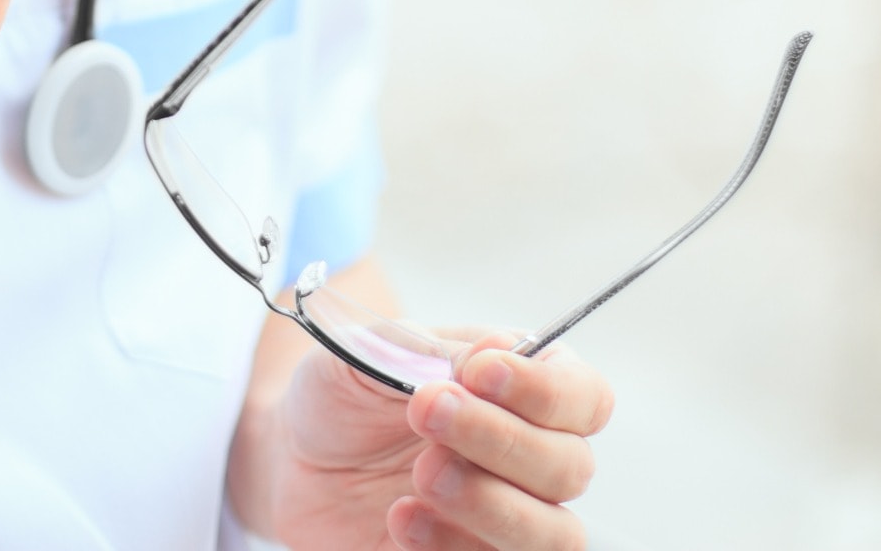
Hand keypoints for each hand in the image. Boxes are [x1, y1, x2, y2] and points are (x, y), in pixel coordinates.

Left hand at [269, 333, 610, 550]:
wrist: (296, 457)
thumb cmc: (347, 393)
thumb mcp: (374, 350)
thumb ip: (435, 350)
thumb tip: (494, 352)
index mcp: (525, 388)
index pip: (584, 397)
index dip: (544, 391)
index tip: (478, 372)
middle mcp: (530, 456)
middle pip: (571, 468)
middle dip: (499, 439)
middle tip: (425, 412)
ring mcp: (506, 518)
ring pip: (553, 535)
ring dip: (489, 503)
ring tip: (421, 475)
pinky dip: (450, 546)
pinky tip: (401, 518)